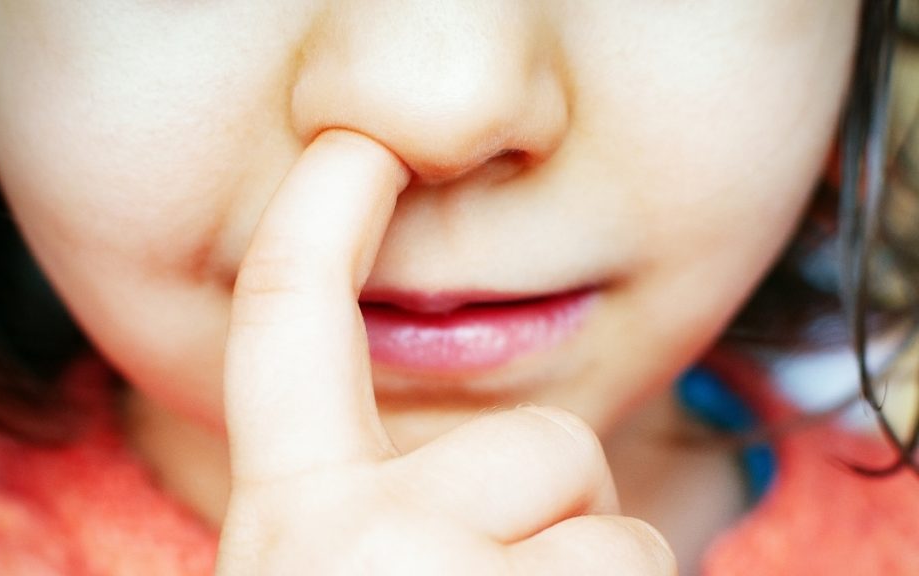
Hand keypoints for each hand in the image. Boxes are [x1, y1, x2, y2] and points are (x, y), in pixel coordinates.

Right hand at [215, 129, 675, 574]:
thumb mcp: (324, 574)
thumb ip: (365, 497)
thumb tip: (463, 452)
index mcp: (292, 517)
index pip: (287, 316)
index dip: (321, 211)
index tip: (357, 146)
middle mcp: (359, 540)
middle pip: (539, 438)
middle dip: (555, 500)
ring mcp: (450, 575)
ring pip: (607, 516)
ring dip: (586, 569)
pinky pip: (647, 567)